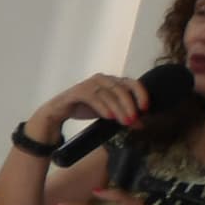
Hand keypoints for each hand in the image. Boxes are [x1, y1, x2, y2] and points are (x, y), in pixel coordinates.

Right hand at [22, 74, 145, 154]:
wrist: (58, 112)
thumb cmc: (84, 108)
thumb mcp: (108, 113)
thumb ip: (124, 116)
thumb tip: (141, 125)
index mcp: (113, 81)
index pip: (132, 83)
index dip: (141, 94)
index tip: (145, 108)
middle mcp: (103, 79)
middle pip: (122, 88)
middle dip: (129, 105)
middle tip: (133, 119)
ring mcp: (90, 83)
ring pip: (109, 93)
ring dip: (118, 108)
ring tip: (123, 121)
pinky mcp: (79, 90)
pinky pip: (94, 97)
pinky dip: (103, 107)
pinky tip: (109, 116)